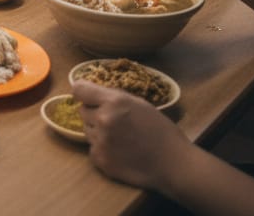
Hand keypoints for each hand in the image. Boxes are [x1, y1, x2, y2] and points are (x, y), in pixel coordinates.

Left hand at [74, 80, 193, 192]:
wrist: (174, 164)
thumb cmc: (160, 130)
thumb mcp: (138, 103)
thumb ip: (112, 97)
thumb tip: (91, 93)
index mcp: (113, 101)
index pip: (79, 89)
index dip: (83, 93)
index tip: (88, 97)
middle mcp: (103, 119)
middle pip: (82, 111)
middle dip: (94, 113)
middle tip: (114, 122)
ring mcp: (101, 141)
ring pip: (87, 130)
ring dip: (97, 132)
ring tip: (120, 138)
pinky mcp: (101, 160)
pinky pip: (92, 149)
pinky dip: (102, 150)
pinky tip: (119, 152)